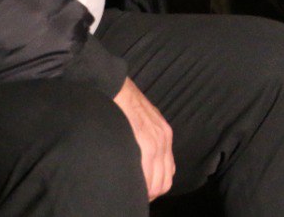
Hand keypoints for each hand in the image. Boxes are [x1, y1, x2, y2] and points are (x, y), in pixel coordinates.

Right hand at [113, 78, 174, 201]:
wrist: (116, 86)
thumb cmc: (123, 104)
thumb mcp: (143, 122)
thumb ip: (146, 140)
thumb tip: (141, 163)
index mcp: (164, 136)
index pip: (167, 174)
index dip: (154, 188)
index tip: (141, 193)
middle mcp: (164, 140)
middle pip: (164, 182)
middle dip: (150, 194)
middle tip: (135, 197)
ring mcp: (156, 141)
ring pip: (157, 182)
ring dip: (145, 192)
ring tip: (130, 193)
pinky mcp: (145, 140)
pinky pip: (147, 173)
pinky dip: (140, 185)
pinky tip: (129, 185)